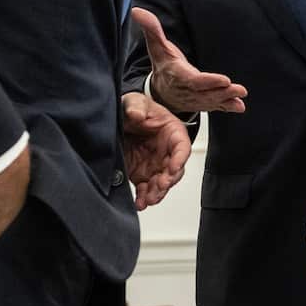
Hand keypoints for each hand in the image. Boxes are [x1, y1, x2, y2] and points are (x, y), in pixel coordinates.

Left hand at [121, 92, 191, 209]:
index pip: (182, 147)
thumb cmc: (136, 108)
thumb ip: (136, 107)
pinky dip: (144, 198)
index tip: (173, 167)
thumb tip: (136, 114)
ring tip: (148, 199)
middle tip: (160, 186)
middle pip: (175, 170)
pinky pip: (146, 190)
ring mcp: (155, 165)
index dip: (180, 158)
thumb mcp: (135, 102)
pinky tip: (140, 203)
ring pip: (162, 184)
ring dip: (157, 193)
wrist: (122, 118)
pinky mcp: (142, 175)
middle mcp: (167, 152)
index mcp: (172, 133)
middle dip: (168, 180)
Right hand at [131, 7, 247, 113]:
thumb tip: (137, 11)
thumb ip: (151, 28)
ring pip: (211, 101)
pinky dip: (227, 107)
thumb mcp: (156, 46)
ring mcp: (194, 99)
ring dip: (227, 99)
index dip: (208, 81)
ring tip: (241, 96)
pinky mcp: (201, 103)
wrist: (160, 90)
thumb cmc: (163, 64)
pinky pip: (214, 107)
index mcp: (177, 75)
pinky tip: (239, 106)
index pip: (193, 80)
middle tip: (239, 89)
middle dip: (222, 92)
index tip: (224, 80)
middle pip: (205, 93)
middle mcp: (186, 90)